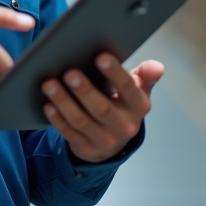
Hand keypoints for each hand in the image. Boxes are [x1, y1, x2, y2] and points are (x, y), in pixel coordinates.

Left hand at [41, 54, 164, 163]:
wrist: (114, 141)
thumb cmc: (123, 105)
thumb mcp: (137, 92)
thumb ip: (145, 76)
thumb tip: (158, 67)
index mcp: (138, 107)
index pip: (128, 89)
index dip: (115, 73)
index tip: (101, 56)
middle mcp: (124, 126)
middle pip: (102, 108)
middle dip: (84, 90)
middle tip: (69, 72)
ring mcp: (105, 140)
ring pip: (81, 120)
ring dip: (64, 102)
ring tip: (49, 84)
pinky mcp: (87, 149)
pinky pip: (69, 133)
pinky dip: (57, 119)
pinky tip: (47, 105)